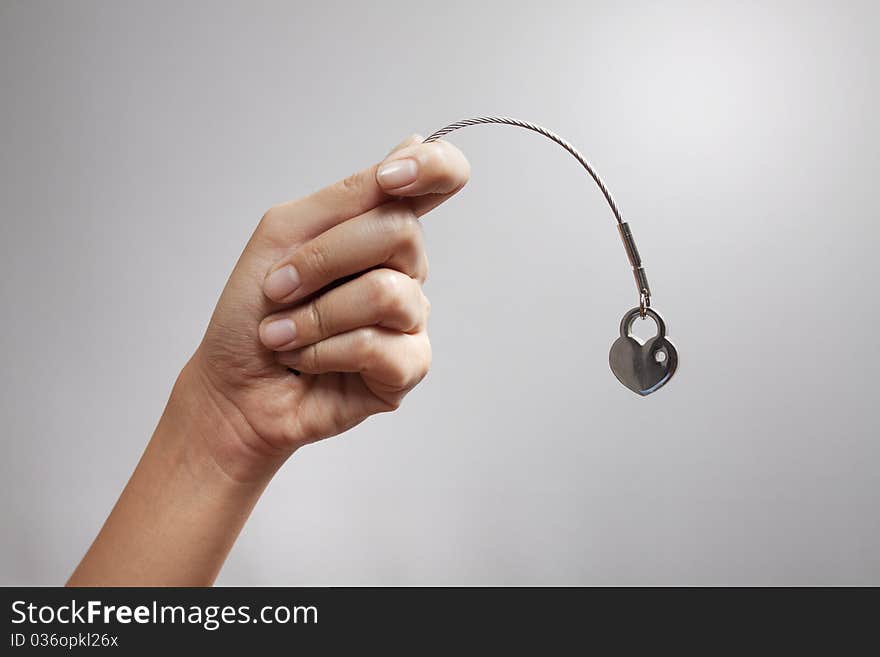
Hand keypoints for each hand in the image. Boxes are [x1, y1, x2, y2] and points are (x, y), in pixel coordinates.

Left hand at [180, 135, 469, 480]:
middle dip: (324, 259)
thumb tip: (412, 142)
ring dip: (316, 315)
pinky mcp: (408, 367)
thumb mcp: (285, 234)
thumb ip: (347, 195)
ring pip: (387, 293)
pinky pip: (379, 347)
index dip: (434, 166)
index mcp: (378, 228)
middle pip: (400, 232)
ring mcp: (410, 319)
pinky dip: (325, 352)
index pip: (440, 179)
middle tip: (278, 288)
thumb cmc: (253, 311)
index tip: (392, 178)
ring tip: (282, 335)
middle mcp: (403, 269)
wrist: (233, 385)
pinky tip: (307, 360)